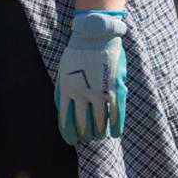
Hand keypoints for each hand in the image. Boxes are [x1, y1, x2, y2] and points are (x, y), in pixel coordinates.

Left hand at [55, 11, 127, 145]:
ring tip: (98, 137)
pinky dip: (116, 124)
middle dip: (85, 134)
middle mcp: (81, 94)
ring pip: (99, 120)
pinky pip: (116, 111)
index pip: (65, 120)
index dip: (68, 134)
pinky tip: (115, 134)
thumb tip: (61, 111)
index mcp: (65, 91)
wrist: (94, 36)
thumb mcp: (61, 75)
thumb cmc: (76, 55)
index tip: (72, 142)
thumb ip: (61, 93)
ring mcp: (99, 91)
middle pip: (83, 123)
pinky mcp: (114, 87)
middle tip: (87, 139)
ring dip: (99, 132)